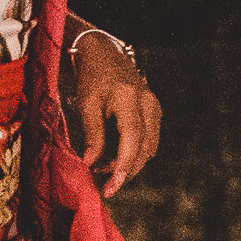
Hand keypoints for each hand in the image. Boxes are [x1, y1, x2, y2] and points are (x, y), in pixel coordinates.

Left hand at [70, 32, 161, 197]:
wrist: (105, 52)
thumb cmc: (92, 76)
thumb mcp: (86, 104)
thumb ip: (92, 134)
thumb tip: (90, 164)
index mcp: (130, 99)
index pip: (132, 140)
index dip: (124, 167)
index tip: (112, 188)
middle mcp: (148, 103)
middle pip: (144, 147)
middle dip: (126, 170)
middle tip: (104, 183)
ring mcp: (154, 106)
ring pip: (149, 146)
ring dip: (130, 163)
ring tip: (104, 168)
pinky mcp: (153, 110)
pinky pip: (149, 139)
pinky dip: (135, 152)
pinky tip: (116, 156)